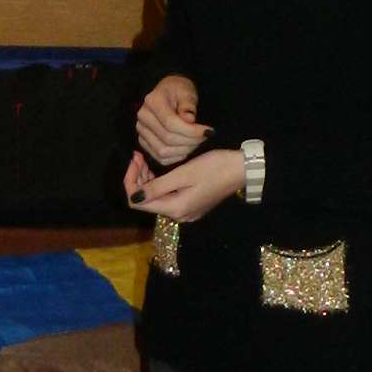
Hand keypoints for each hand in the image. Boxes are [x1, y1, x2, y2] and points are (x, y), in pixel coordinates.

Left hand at [126, 145, 245, 223]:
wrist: (241, 169)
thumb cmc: (213, 168)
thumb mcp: (183, 174)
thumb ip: (157, 186)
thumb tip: (134, 197)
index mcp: (175, 208)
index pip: (138, 202)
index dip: (130, 182)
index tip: (134, 160)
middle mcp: (179, 215)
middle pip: (146, 202)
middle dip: (137, 179)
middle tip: (138, 156)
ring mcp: (186, 211)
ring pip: (156, 198)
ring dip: (146, 180)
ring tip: (144, 160)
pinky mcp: (191, 204)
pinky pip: (167, 197)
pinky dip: (158, 183)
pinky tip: (156, 170)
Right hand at [133, 77, 207, 168]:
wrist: (168, 94)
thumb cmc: (179, 92)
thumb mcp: (187, 91)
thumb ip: (188, 104)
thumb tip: (189, 119)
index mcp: (152, 101)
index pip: (170, 123)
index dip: (190, 131)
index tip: (207, 131)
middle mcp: (143, 117)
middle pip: (167, 139)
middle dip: (190, 141)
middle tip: (205, 136)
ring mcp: (141, 131)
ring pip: (163, 151)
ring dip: (184, 150)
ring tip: (197, 141)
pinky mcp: (144, 143)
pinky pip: (161, 158)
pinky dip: (176, 157)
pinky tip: (187, 148)